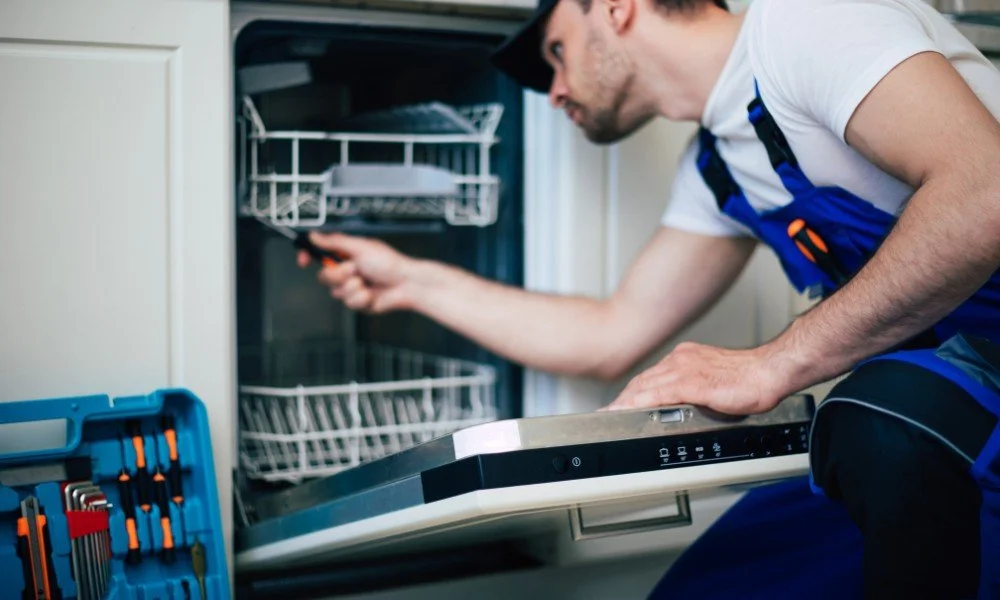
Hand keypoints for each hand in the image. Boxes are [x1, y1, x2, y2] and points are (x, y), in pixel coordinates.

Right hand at [299, 232, 415, 312]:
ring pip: (336, 292)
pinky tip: (371, 293)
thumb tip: (314, 235)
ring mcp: (352, 287)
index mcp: (346, 254)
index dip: (307, 256)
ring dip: (353, 287)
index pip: (318, 253)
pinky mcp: (358, 302)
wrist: (406, 284)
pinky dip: (361, 298)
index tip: (302, 260)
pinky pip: (348, 303)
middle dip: (339, 274)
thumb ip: (335, 242)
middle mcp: (347, 270)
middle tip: (355, 269)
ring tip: (367, 281)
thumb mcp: (360, 247)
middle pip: (324, 276)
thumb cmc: (390, 263)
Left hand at [605, 342, 789, 414]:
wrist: (768, 372)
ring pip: (646, 386)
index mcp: (685, 357)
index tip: (620, 402)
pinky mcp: (693, 383)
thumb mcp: (711, 382)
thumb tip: (682, 405)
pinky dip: (641, 403)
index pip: (650, 376)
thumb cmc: (749, 378)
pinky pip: (660, 394)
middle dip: (624, 398)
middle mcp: (681, 360)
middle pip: (643, 381)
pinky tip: (630, 411)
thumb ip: (693, 389)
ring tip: (612, 415)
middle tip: (608, 413)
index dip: (632, 391)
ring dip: (626, 402)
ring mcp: (686, 370)